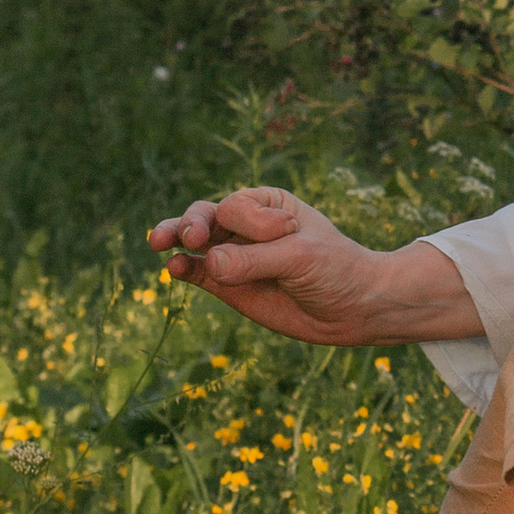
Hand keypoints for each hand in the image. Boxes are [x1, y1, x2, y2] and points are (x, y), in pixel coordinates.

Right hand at [146, 187, 410, 344]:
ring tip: (159, 243)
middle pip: (206, 216)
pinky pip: (197, 273)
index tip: (282, 235)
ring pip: (194, 242)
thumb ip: (255, 259)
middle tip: (188, 236)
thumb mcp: (301, 257)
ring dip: (175, 239)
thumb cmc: (336, 270)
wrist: (354, 308)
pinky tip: (173, 267)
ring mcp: (234, 255)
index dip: (248, 220)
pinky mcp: (228, 285)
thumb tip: (208, 262)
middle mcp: (246, 226)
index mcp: (268, 204)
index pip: (238, 205)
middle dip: (192, 223)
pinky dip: (184, 269)